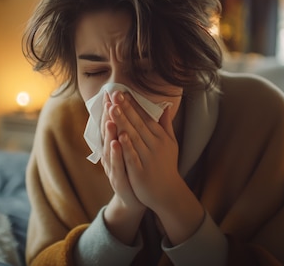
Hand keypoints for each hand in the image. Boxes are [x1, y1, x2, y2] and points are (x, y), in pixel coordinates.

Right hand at [100, 92, 145, 244]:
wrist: (134, 197)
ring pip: (109, 148)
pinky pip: (116, 164)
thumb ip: (133, 131)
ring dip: (109, 133)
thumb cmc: (133, 169)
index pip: (112, 123)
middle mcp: (110, 154)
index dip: (111, 109)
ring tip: (110, 120)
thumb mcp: (132, 149)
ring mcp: (112, 166)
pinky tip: (117, 143)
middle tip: (108, 101)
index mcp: (115, 145)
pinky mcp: (117, 178)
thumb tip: (135, 112)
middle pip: (107, 133)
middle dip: (108, 116)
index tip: (111, 93)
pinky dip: (116, 154)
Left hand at [110, 90, 204, 245]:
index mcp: (160, 137)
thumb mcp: (171, 143)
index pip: (145, 116)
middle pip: (137, 123)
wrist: (168, 192)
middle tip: (115, 94)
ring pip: (133, 137)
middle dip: (125, 108)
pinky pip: (132, 157)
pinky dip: (126, 147)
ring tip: (112, 108)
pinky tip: (118, 136)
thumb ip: (166, 124)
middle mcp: (155, 145)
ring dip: (122, 122)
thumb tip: (166, 105)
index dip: (133, 104)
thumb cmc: (167, 165)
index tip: (123, 91)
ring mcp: (148, 158)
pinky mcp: (141, 172)